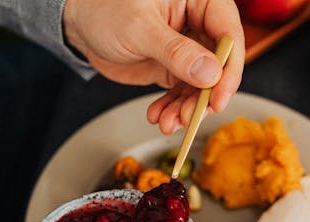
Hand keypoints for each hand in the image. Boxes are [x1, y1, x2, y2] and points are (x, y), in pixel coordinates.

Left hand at [63, 0, 244, 133]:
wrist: (80, 25)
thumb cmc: (106, 10)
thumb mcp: (140, 29)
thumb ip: (175, 51)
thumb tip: (210, 73)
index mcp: (199, 0)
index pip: (229, 34)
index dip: (229, 69)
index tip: (219, 97)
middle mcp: (198, 24)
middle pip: (219, 65)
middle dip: (204, 96)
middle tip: (190, 116)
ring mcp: (187, 49)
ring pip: (201, 85)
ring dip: (187, 108)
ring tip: (168, 121)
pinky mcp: (173, 69)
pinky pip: (181, 93)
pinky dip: (172, 109)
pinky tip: (159, 116)